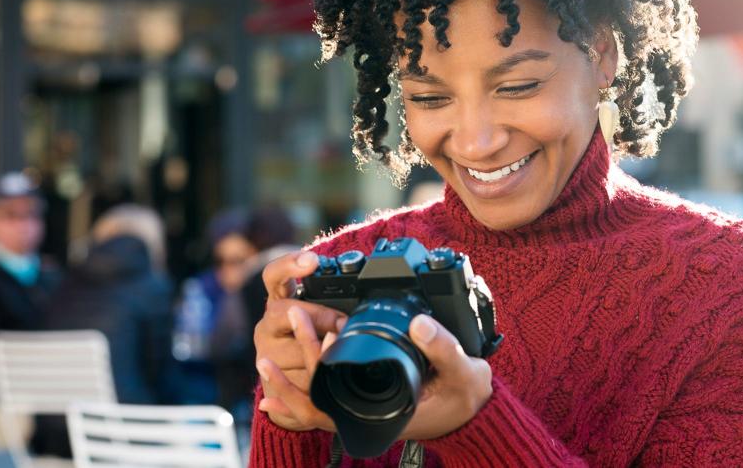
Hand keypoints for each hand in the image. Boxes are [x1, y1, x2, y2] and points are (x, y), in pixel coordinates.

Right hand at [254, 251, 345, 431]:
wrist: (291, 380)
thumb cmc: (315, 342)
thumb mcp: (323, 318)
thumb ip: (335, 307)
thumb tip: (363, 309)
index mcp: (279, 301)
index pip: (274, 274)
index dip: (290, 265)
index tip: (312, 260)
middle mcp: (267, 323)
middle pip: (283, 311)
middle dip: (318, 317)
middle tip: (344, 323)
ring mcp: (265, 350)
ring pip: (292, 349)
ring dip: (321, 354)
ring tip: (342, 356)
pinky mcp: (268, 378)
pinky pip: (295, 379)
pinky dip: (315, 380)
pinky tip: (329, 381)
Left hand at [262, 306, 492, 439]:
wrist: (475, 412)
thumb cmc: (468, 395)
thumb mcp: (462, 371)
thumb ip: (442, 347)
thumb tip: (418, 323)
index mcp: (385, 414)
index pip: (334, 405)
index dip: (317, 373)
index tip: (319, 336)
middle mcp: (367, 419)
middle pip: (316, 404)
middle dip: (294, 372)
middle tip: (290, 325)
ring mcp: (362, 415)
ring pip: (316, 407)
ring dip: (291, 387)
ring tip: (267, 364)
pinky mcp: (364, 406)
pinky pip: (325, 407)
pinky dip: (302, 400)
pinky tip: (278, 394)